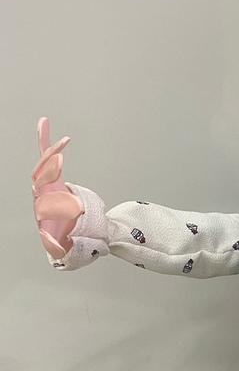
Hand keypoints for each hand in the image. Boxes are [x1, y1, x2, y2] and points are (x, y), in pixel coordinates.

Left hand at [32, 117, 83, 258]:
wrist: (64, 233)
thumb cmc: (64, 239)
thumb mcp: (61, 246)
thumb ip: (56, 246)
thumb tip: (51, 244)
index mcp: (45, 212)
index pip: (45, 199)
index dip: (52, 195)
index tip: (60, 180)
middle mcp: (42, 195)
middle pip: (41, 176)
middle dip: (48, 166)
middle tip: (58, 156)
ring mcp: (45, 183)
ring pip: (43, 162)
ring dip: (44, 145)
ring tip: (43, 126)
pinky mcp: (50, 175)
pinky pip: (46, 155)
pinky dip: (45, 140)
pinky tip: (44, 124)